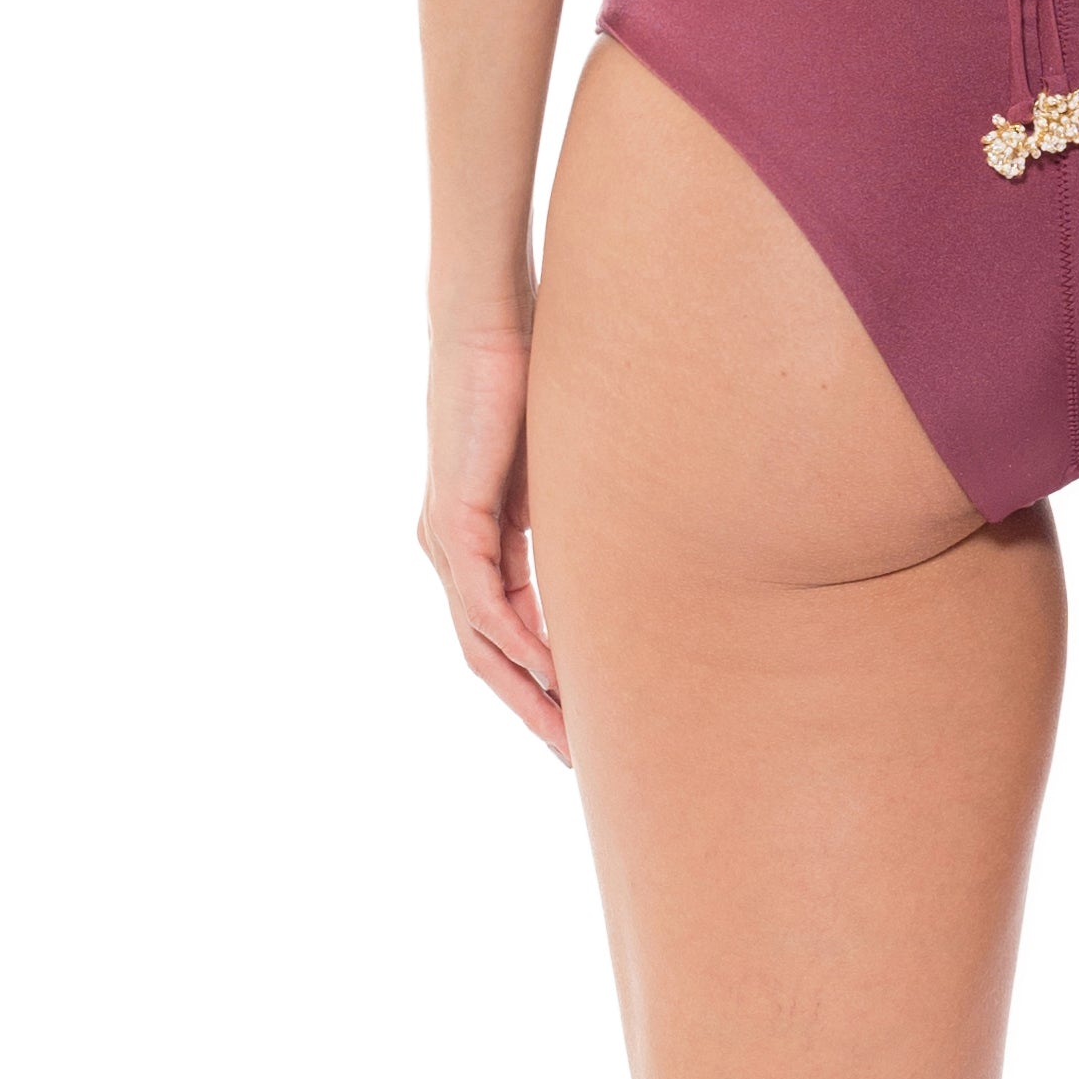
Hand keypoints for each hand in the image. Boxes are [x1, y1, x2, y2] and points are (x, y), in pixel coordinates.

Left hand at [421, 321, 565, 758]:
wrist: (489, 316)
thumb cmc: (530, 371)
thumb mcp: (563, 465)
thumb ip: (578, 515)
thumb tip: (631, 543)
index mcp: (477, 537)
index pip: (506, 631)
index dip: (545, 683)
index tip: (588, 723)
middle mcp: (451, 547)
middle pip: (487, 655)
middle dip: (533, 710)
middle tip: (576, 762)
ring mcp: (447, 536)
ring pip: (480, 641)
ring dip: (526, 692)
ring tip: (568, 736)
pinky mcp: (453, 516)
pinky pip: (482, 602)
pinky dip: (517, 641)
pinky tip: (550, 671)